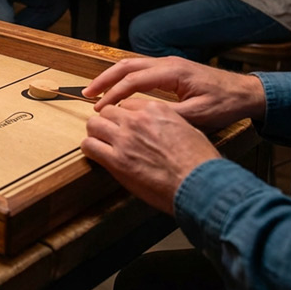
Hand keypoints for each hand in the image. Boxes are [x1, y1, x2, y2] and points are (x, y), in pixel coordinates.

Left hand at [81, 97, 219, 213]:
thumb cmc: (200, 162)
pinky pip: (89, 146)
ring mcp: (124, 139)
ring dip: (96, 133)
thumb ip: (167, 122)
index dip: (124, 115)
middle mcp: (137, 120)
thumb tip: (158, 126)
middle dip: (107, 121)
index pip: (126, 104)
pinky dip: (90, 148)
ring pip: (93, 124)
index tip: (124, 124)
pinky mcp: (116, 160)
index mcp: (155, 109)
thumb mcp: (188, 130)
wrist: (201, 185)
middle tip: (110, 133)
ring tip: (101, 142)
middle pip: (107, 111)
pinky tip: (96, 154)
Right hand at [82, 55, 266, 129]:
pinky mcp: (171, 68)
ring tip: (96, 91)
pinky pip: (140, 68)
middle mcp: (167, 63)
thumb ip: (170, 115)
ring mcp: (168, 63)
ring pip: (131, 64)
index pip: (133, 80)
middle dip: (104, 79)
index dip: (113, 94)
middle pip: (126, 66)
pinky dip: (124, 77)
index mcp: (172, 72)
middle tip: (87, 94)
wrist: (245, 92)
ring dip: (112, 77)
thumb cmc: (225, 104)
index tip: (100, 108)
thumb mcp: (199, 115)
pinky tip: (118, 89)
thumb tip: (141, 119)